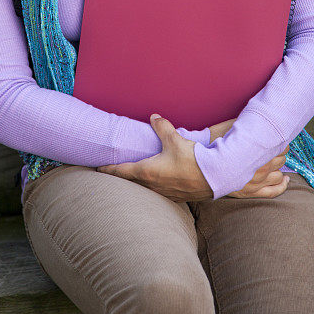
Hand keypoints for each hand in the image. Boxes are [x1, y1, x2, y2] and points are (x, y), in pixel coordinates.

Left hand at [96, 114, 213, 201]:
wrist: (214, 177)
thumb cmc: (192, 159)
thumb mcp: (175, 139)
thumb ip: (162, 127)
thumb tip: (153, 117)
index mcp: (148, 171)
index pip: (122, 171)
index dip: (109, 169)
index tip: (99, 169)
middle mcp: (153, 186)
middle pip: (131, 182)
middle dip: (122, 177)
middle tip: (113, 172)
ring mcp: (164, 193)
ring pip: (144, 189)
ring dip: (137, 183)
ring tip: (133, 178)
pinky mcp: (176, 197)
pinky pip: (158, 193)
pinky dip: (152, 187)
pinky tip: (156, 183)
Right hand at [209, 117, 290, 198]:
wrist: (203, 166)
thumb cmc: (215, 146)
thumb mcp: (230, 128)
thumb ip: (245, 123)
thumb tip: (256, 115)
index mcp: (258, 152)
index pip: (279, 146)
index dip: (280, 141)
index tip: (277, 137)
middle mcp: (261, 169)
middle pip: (280, 160)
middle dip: (280, 153)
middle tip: (276, 147)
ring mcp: (256, 182)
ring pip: (278, 175)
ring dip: (279, 167)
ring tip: (276, 160)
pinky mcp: (250, 192)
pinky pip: (273, 192)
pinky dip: (281, 186)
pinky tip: (284, 180)